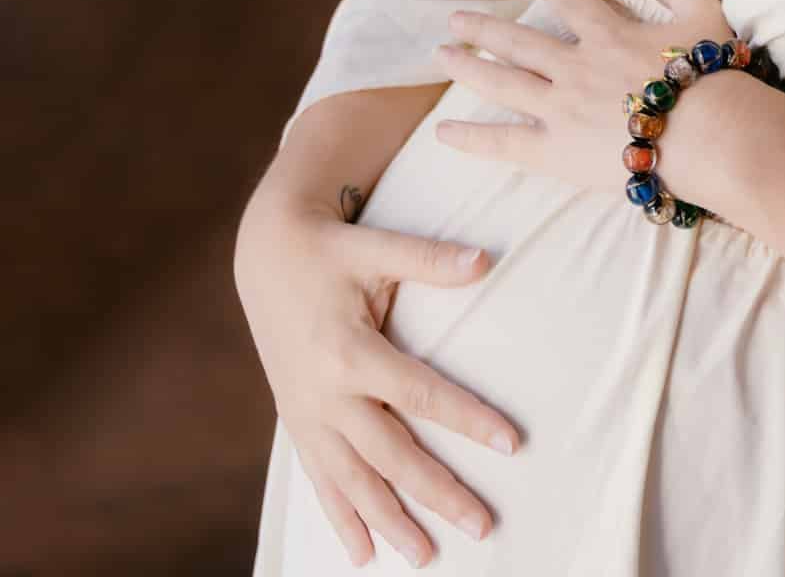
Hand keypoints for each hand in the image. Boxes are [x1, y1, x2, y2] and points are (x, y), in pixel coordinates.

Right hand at [234, 189, 520, 568]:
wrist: (264, 252)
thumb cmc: (330, 248)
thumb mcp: (375, 246)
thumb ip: (428, 259)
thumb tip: (485, 259)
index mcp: (350, 351)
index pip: (421, 395)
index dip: (468, 420)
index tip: (512, 444)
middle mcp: (326, 393)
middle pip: (391, 454)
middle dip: (437, 492)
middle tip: (483, 526)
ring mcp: (307, 412)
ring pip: (353, 480)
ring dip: (390, 520)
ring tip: (426, 556)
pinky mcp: (295, 419)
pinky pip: (319, 478)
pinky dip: (341, 516)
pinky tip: (363, 553)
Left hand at [434, 0, 733, 192]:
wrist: (707, 135)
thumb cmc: (712, 78)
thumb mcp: (704, 17)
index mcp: (608, 35)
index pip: (574, 3)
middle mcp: (575, 66)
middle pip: (519, 42)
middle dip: (484, 29)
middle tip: (454, 18)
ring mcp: (560, 108)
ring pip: (502, 82)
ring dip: (469, 67)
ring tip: (441, 55)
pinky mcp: (555, 150)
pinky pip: (504, 142)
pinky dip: (471, 137)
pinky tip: (442, 131)